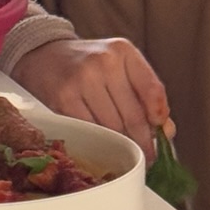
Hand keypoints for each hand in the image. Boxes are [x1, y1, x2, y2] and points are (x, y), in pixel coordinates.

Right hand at [13, 36, 168, 161]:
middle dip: (143, 142)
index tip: (160, 135)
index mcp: (123, 51)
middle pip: (134, 116)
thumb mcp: (119, 66)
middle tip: (148, 158)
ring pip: (113, 127)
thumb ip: (145, 93)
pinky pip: (90, 130)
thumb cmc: (87, 63)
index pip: (153, 90)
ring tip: (124, 151)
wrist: (43, 53)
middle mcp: (104, 62)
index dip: (159, 119)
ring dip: (121, 144)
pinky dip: (99, 140)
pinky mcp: (64, 98)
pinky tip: (101, 143)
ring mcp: (83, 79)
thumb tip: (166, 131)